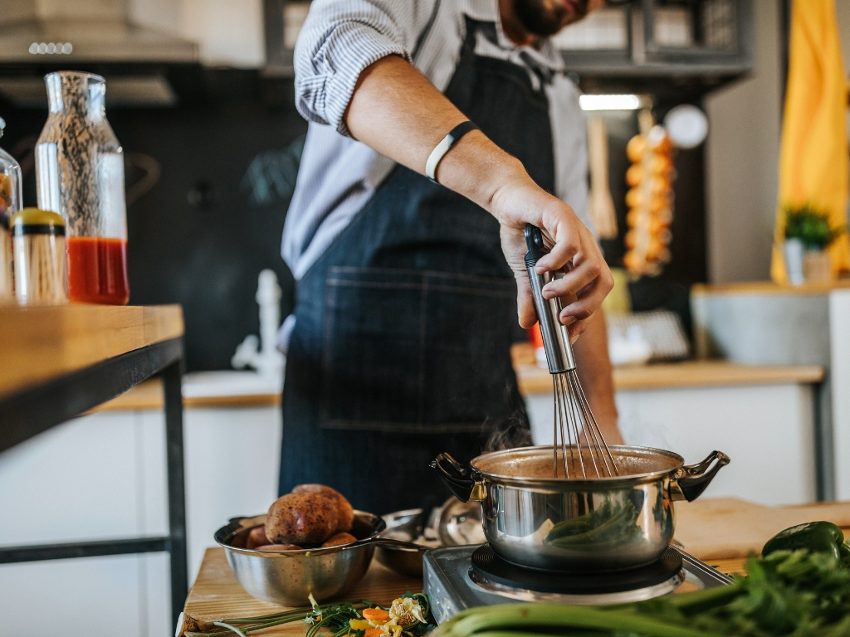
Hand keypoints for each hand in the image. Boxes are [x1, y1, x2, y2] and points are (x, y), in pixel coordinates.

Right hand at [488, 168, 613, 338]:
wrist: (508, 200)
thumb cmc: (520, 233)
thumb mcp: (524, 272)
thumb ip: (529, 296)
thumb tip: (526, 323)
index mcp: (582, 260)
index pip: (596, 292)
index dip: (587, 315)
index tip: (570, 334)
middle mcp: (586, 246)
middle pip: (604, 281)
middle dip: (587, 306)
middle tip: (563, 318)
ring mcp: (577, 231)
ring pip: (590, 266)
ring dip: (569, 286)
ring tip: (546, 292)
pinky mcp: (563, 216)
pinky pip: (570, 244)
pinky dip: (557, 261)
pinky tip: (540, 268)